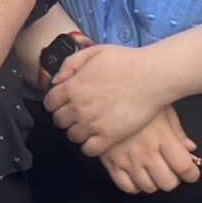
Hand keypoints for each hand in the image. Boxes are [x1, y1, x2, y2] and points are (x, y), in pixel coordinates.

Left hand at [46, 43, 172, 157]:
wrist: (152, 76)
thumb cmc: (125, 61)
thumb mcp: (93, 52)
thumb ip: (70, 65)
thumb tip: (56, 82)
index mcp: (72, 87)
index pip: (49, 103)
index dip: (56, 103)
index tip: (65, 103)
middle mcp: (78, 107)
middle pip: (59, 121)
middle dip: (65, 117)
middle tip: (78, 114)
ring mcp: (93, 124)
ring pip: (72, 136)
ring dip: (77, 131)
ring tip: (89, 125)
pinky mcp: (109, 137)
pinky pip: (88, 150)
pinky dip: (89, 145)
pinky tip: (97, 137)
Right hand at [98, 109, 201, 194]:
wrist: (103, 97)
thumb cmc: (137, 100)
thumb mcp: (163, 110)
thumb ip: (178, 132)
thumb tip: (190, 149)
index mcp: (162, 138)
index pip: (184, 167)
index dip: (192, 174)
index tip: (192, 173)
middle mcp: (146, 153)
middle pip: (168, 183)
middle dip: (174, 179)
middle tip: (172, 170)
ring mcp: (127, 160)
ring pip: (148, 187)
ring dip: (155, 182)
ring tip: (154, 171)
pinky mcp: (111, 164)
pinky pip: (126, 187)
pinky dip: (136, 185)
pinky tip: (138, 175)